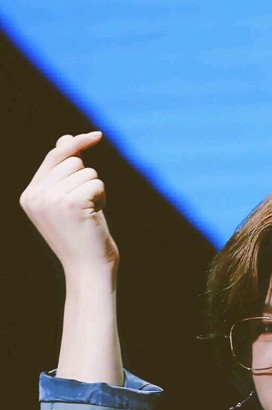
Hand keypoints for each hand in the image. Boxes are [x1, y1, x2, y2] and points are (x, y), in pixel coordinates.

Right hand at [19, 132, 118, 271]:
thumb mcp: (68, 202)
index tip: (96, 136)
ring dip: (95, 191)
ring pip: (86, 171)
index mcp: (29, 195)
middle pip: (73, 161)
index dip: (76, 144)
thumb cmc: (82, 238)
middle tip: (85, 209)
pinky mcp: (71, 203)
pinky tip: (95, 217)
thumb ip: (64, 173)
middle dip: (87, 180)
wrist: (89, 270)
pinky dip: (101, 198)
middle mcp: (36, 196)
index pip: (54, 156)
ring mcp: (51, 199)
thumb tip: (66, 138)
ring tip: (89, 216)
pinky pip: (96, 183)